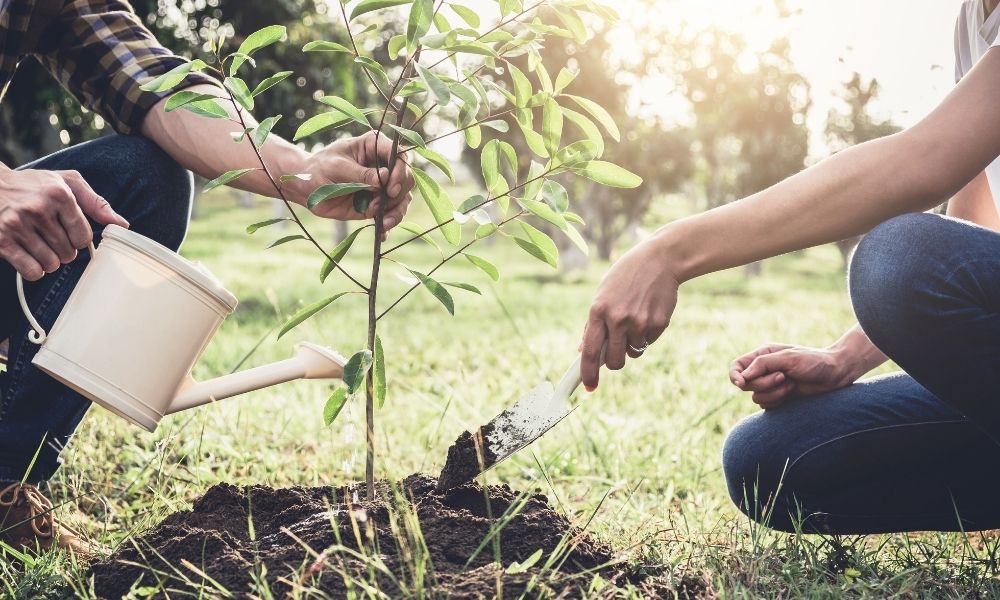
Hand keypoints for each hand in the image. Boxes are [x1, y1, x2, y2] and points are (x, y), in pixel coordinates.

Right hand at [0, 168, 127, 279]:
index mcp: (58, 194)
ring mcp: (17, 225)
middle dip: (64, 250)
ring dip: (50, 261)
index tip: (70, 232)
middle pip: (68, 253)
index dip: (79, 239)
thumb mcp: (66, 182)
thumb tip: (122, 224)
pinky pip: (31, 271)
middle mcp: (37, 209)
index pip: (84, 236)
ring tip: (41, 245)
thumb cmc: (33, 185)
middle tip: (52, 238)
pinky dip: (35, 270)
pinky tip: (30, 256)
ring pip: (51, 264)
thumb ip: (96, 203)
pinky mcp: (1, 240)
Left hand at [293, 131, 413, 236]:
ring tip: (385, 222)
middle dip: (399, 193)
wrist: (306, 188)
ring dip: (397, 212)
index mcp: (374, 146)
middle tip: (385, 202)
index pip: (399, 156)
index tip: (390, 188)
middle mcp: (383, 165)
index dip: (400, 171)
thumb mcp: (337, 167)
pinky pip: (391, 214)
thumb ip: (360, 174)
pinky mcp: (377, 204)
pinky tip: (382, 234)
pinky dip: (388, 224)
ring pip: (403, 198)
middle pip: (407, 178)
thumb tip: (383, 179)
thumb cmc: (319, 169)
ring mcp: (382, 186)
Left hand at [580, 237, 678, 390]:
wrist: (660, 260)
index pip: (590, 351)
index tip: (589, 388)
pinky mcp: (658, 323)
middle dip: (615, 362)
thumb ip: (593, 322)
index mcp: (599, 311)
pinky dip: (647, 334)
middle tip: (617, 351)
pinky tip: (648, 313)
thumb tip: (582, 349)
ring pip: (634, 353)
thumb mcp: (603, 294)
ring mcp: (639, 322)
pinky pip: (649, 342)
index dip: (588, 373)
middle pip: (614, 362)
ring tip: (636, 319)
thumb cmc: (626, 277)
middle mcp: (618, 319)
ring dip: (633, 344)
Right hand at [729, 344, 856, 409]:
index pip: (736, 367)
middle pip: (745, 384)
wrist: (836, 374)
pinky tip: (792, 392)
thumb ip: (762, 364)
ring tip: (791, 384)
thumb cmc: (814, 361)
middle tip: (782, 377)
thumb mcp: (787, 358)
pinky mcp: (778, 398)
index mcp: (762, 355)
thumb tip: (742, 377)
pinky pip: (766, 405)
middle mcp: (763, 370)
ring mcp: (770, 385)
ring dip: (774, 393)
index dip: (734, 376)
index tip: (741, 383)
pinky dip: (778, 400)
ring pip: (756, 397)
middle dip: (763, 383)